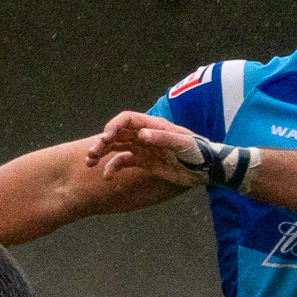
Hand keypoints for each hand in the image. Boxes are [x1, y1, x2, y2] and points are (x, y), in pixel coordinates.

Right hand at [87, 111, 213, 185]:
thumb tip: (140, 135)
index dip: (113, 126)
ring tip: (90, 162)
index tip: (105, 138)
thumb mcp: (183, 144)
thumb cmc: (198, 152)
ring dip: (101, 153)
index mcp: (154, 125)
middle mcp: (146, 134)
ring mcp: (143, 148)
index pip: (127, 120)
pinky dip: (112, 168)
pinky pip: (122, 162)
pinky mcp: (143, 162)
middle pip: (117, 133)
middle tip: (91, 154)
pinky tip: (107, 177)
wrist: (206, 169)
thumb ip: (162, 138)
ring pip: (116, 147)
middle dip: (102, 142)